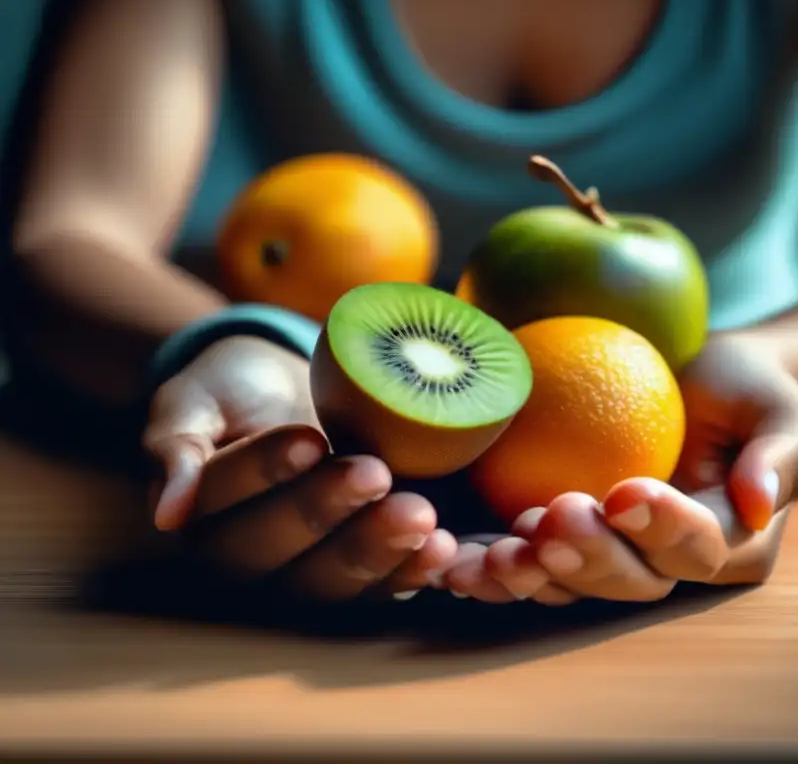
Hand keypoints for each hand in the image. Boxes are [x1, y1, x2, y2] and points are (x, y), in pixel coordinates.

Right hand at [142, 336, 456, 599]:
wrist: (285, 395)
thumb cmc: (233, 393)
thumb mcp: (192, 400)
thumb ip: (176, 444)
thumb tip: (168, 514)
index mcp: (201, 518)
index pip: (230, 499)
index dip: (267, 471)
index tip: (308, 439)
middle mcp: (250, 560)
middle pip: (284, 548)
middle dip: (330, 510)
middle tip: (374, 473)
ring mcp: (305, 574)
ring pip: (334, 578)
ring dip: (379, 548)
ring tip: (420, 515)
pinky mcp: (359, 575)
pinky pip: (382, 585)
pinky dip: (415, 570)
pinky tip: (446, 549)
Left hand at [444, 334, 797, 602]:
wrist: (700, 384)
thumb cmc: (748, 393)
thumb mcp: (779, 413)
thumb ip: (779, 456)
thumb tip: (759, 502)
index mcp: (731, 544)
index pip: (699, 549)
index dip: (663, 530)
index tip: (626, 493)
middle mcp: (670, 565)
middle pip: (632, 582)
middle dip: (589, 559)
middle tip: (552, 521)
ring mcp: (616, 557)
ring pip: (575, 585)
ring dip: (533, 575)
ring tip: (494, 555)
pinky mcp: (569, 541)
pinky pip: (533, 563)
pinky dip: (495, 568)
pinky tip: (455, 563)